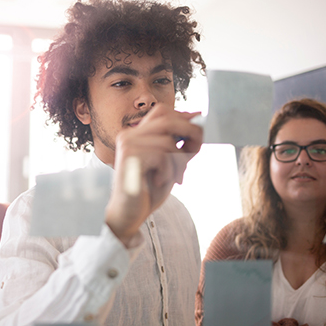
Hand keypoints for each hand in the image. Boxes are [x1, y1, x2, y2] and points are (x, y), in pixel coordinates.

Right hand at [105, 104, 201, 246]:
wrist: (128, 214)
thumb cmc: (148, 190)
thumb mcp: (169, 164)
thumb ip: (179, 145)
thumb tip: (197, 121)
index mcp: (136, 134)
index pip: (162, 111)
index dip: (183, 117)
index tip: (197, 132)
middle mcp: (129, 135)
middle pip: (167, 119)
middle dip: (189, 133)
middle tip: (195, 152)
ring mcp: (127, 145)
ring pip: (167, 142)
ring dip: (178, 163)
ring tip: (173, 177)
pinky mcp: (129, 158)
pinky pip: (162, 156)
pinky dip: (168, 171)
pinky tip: (158, 181)